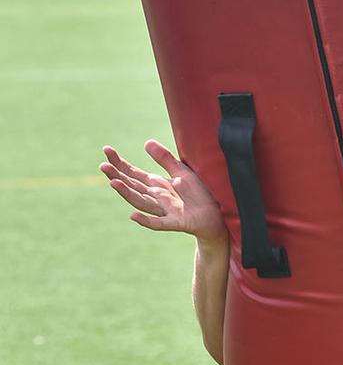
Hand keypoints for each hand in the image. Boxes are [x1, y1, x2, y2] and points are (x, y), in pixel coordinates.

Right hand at [100, 140, 226, 242]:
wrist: (216, 216)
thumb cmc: (198, 195)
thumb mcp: (183, 172)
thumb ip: (165, 159)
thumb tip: (146, 142)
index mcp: (157, 185)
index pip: (133, 174)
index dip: (120, 163)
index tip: (106, 150)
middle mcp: (157, 198)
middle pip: (133, 187)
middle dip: (118, 177)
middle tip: (103, 166)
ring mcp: (165, 211)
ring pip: (141, 203)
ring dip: (127, 194)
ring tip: (113, 183)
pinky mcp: (177, 223)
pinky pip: (159, 223)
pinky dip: (146, 221)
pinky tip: (133, 216)